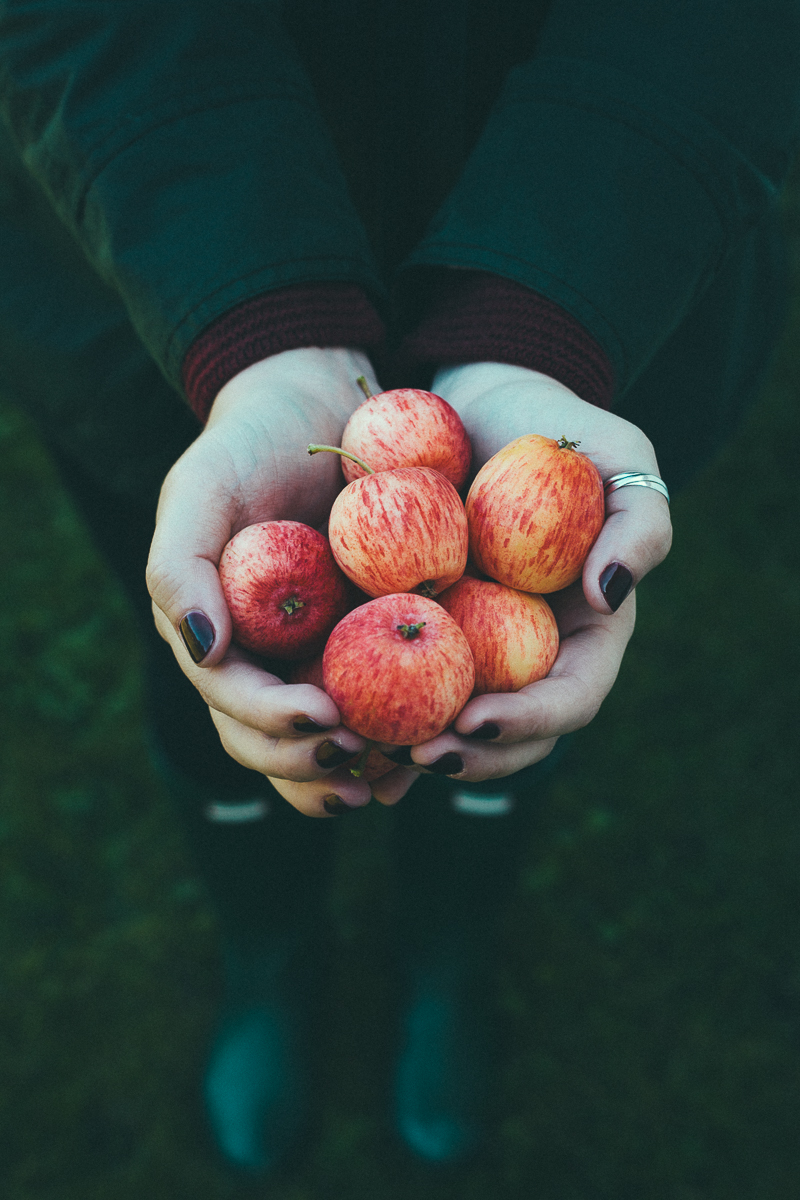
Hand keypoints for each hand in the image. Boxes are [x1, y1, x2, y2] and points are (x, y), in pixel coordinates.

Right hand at [146, 346, 416, 815]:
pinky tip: (427, 749)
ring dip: (349, 773)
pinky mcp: (361, 647)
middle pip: (269, 741)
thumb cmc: (250, 444)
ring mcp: (309, 659)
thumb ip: (179, 564)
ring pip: (318, 743)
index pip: (232, 701)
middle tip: (363, 760)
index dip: (272, 722)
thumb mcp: (202, 487)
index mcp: (215, 638)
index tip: (327, 719)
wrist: (316, 411)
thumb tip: (202, 647)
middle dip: (308, 764)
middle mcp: (259, 660)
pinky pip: (374, 706)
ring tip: (396, 777)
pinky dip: (393, 735)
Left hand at [382, 361, 671, 785]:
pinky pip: (402, 683)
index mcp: (586, 633)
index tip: (474, 722)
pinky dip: (378, 713)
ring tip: (371, 757)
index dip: (530, 722)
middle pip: (514, 736)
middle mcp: (531, 655)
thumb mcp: (621, 455)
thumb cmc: (559, 430)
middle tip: (419, 756)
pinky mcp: (424, 632)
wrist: (477, 408)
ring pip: (455, 724)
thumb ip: (639, 523)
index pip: (571, 698)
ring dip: (419, 752)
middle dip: (471, 757)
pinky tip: (341, 729)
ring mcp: (476, 648)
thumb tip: (609, 596)